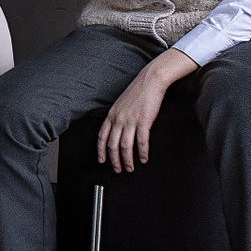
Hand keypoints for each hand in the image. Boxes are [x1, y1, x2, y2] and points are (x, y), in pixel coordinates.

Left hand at [97, 49, 198, 171]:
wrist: (150, 81)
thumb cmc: (138, 92)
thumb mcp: (121, 104)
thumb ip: (118, 117)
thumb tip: (117, 130)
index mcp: (111, 115)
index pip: (101, 136)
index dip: (101, 150)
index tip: (102, 160)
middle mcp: (118, 119)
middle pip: (112, 145)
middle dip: (114, 160)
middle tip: (118, 169)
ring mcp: (130, 120)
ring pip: (125, 146)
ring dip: (127, 160)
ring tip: (130, 168)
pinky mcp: (143, 121)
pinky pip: (141, 142)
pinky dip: (141, 153)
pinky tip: (143, 159)